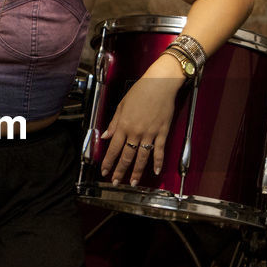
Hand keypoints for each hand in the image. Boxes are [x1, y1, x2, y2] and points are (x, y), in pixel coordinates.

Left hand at [100, 69, 181, 185]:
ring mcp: (150, 133)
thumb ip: (114, 122)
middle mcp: (136, 131)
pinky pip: (159, 150)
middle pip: (127, 156)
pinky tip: (155, 171)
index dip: (108, 161)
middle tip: (116, 182)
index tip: (104, 171)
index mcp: (124, 125)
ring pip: (142, 157)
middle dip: (120, 171)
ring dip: (137, 171)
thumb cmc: (140, 91)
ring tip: (134, 183)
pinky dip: (158, 162)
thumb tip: (106, 136)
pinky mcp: (162, 132)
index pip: (113, 148)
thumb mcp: (122, 105)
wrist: (160, 84)